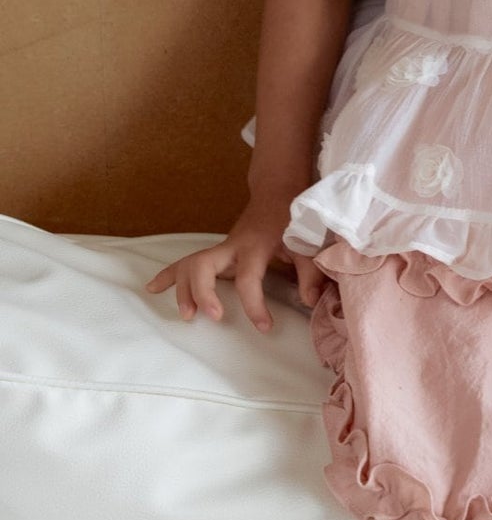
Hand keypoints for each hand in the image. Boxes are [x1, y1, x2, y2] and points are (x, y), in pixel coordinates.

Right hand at [142, 195, 329, 332]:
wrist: (276, 193)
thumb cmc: (291, 219)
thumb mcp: (305, 242)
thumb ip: (309, 271)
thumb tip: (310, 301)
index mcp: (255, 245)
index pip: (248, 278)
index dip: (254, 304)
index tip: (264, 327)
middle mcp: (232, 247)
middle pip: (204, 265)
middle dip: (203, 292)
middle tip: (213, 317)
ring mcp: (220, 249)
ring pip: (190, 264)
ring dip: (182, 289)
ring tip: (186, 315)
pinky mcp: (215, 253)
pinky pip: (186, 262)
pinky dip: (168, 274)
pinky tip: (152, 288)